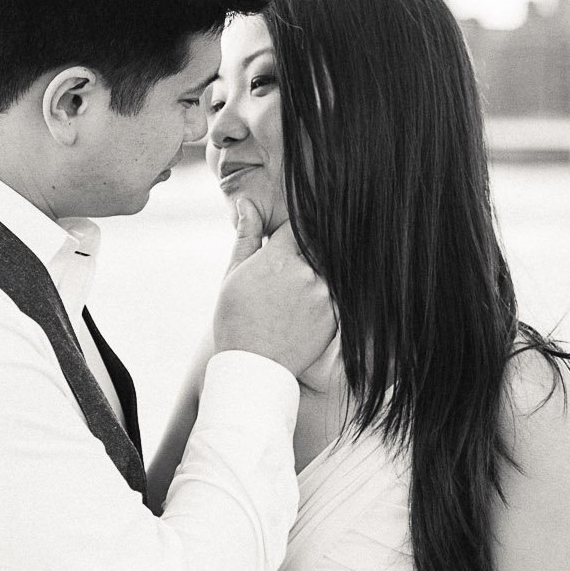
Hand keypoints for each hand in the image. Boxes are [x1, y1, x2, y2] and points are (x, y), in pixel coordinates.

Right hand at [213, 207, 335, 377]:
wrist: (253, 366)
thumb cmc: (235, 320)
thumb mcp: (233, 276)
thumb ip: (246, 237)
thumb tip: (247, 204)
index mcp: (278, 258)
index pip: (297, 226)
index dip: (291, 232)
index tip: (287, 240)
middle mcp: (306, 272)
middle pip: (316, 246)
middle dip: (306, 252)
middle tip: (290, 271)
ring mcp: (324, 295)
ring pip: (328, 269)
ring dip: (316, 273)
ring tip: (293, 296)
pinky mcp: (335, 315)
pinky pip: (336, 293)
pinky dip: (324, 295)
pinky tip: (302, 311)